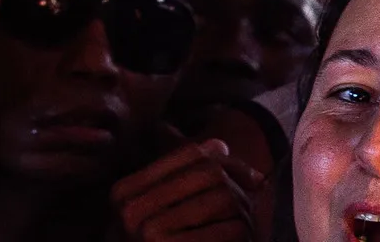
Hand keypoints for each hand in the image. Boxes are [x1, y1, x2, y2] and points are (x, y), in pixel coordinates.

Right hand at [111, 139, 263, 241]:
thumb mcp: (157, 212)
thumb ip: (182, 179)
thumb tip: (220, 147)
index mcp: (125, 191)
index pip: (186, 157)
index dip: (224, 160)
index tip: (249, 174)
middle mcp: (132, 208)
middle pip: (206, 173)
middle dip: (237, 184)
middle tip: (254, 196)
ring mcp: (150, 232)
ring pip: (220, 199)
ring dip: (242, 210)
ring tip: (247, 220)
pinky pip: (225, 232)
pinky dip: (240, 233)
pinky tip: (243, 237)